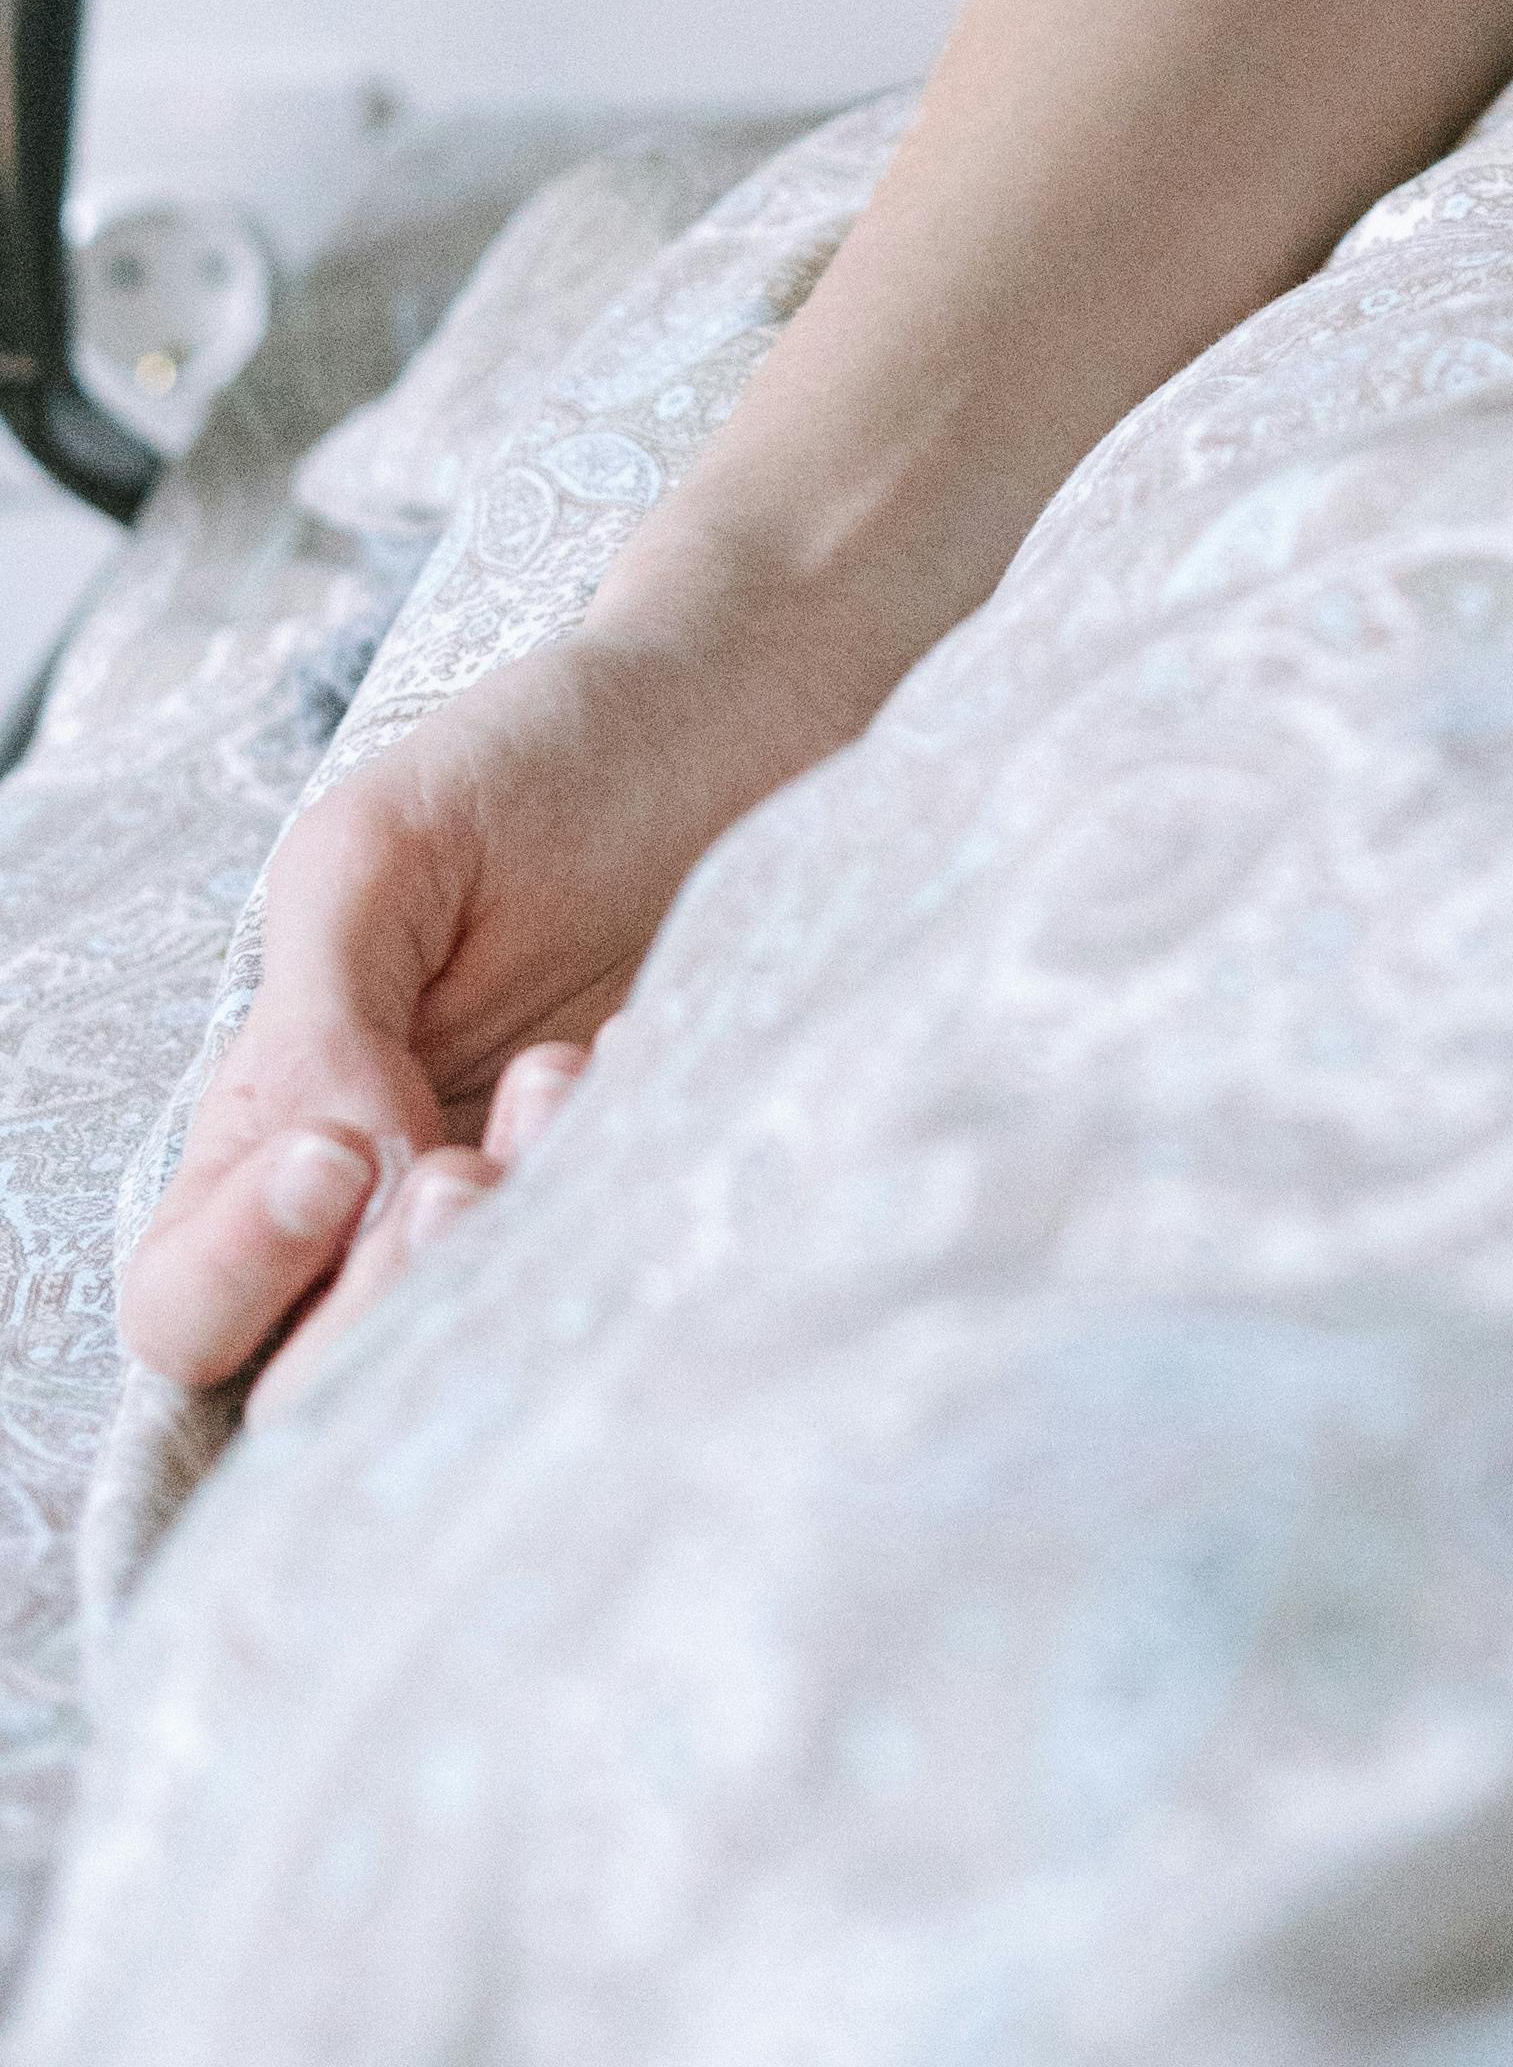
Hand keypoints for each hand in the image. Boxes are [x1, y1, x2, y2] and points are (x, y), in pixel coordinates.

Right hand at [120, 620, 810, 1397]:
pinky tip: (647, 1062)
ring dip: (506, 1253)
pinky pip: (613, 1283)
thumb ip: (319, 1021)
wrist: (744, 713)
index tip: (341, 1162)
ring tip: (563, 1082)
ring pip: (463, 1355)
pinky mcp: (650, 1202)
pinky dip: (626, 1203)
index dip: (236, 1274)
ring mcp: (525, 1215)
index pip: (185, 1300)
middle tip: (461, 1171)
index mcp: (282, 1124)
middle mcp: (387, 1205)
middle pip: (311, 1383)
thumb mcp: (377, 851)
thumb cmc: (543, 764)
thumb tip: (339, 1180)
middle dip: (383, 1296)